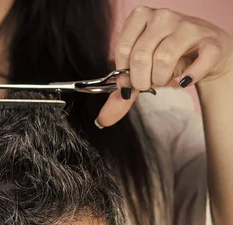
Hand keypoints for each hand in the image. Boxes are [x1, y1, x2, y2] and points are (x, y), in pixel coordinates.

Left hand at [97, 6, 232, 126]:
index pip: (123, 48)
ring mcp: (188, 26)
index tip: (130, 83)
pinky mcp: (210, 41)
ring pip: (164, 59)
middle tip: (149, 83)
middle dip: (142, 80)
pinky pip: (197, 64)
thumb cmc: (168, 58)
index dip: (124, 73)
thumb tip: (103, 119)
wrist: (204, 53)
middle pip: (141, 55)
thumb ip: (121, 94)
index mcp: (141, 18)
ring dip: (161, 79)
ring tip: (165, 79)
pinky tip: (185, 80)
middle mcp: (163, 17)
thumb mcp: (141, 71)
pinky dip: (189, 78)